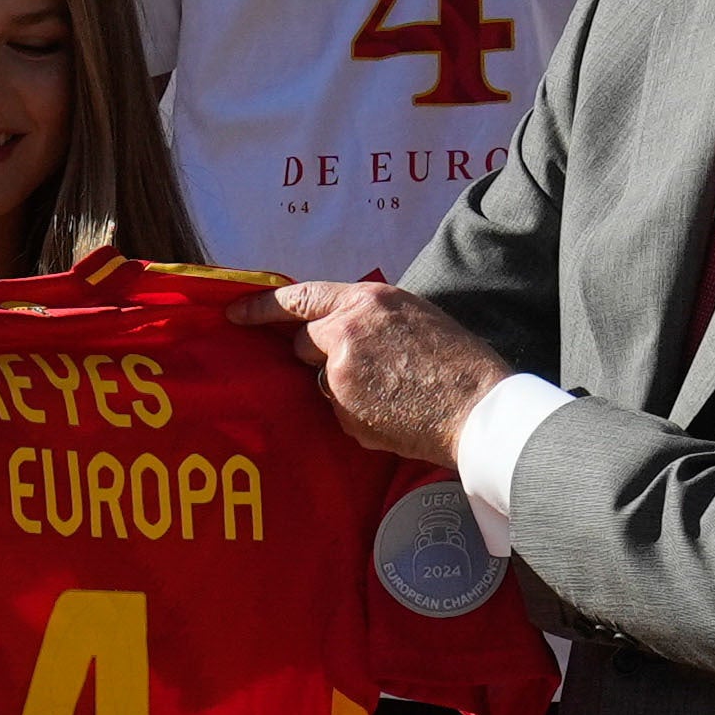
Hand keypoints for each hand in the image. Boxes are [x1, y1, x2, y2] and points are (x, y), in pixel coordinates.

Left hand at [272, 276, 501, 463]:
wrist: (479, 407)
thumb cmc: (458, 361)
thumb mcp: (414, 315)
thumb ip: (370, 316)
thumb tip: (338, 328)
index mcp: (365, 300)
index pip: (298, 298)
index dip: (261, 307)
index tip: (235, 314)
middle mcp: (344, 332)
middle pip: (304, 344)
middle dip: (321, 356)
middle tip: (367, 369)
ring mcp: (341, 375)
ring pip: (323, 382)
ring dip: (345, 388)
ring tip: (393, 392)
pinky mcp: (345, 413)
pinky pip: (340, 414)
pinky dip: (359, 416)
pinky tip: (395, 412)